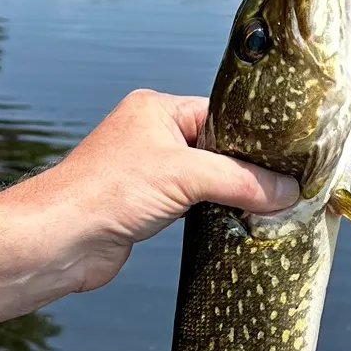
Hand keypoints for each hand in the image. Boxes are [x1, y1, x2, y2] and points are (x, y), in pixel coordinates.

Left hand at [19, 90, 299, 292]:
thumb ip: (241, 180)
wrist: (60, 240)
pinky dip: (214, 213)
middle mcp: (151, 135)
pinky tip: (236, 223)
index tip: (290, 157)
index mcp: (157, 110)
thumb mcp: (185, 176)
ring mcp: (148, 172)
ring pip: (206, 179)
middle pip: (218, 148)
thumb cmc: (108, 192)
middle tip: (286, 185)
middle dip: (247, 169)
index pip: (222, 114)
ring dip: (230, 194)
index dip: (255, 136)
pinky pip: (193, 205)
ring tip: (268, 206)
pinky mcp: (147, 207)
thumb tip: (289, 191)